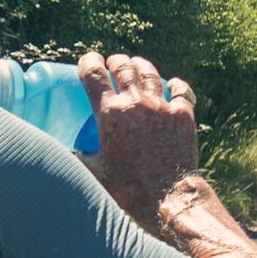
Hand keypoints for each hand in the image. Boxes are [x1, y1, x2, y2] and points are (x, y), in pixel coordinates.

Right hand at [76, 52, 199, 224]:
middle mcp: (135, 103)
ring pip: (150, 73)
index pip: (93, 73)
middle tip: (113, 64)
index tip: (88, 61)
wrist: (166, 197)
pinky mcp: (183, 116)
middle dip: (115, 61)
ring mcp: (161, 107)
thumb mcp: (94, 171)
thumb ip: (81, 157)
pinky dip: (175, 85)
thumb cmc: (127, 188)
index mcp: (110, 113)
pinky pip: (180, 90)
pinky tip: (172, 85)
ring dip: (140, 65)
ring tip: (136, 66)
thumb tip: (73, 153)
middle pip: (123, 67)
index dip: (88, 62)